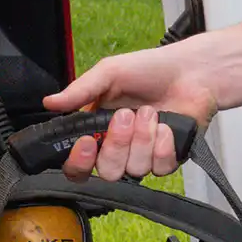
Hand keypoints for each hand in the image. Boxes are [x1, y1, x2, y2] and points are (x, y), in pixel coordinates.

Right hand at [42, 43, 218, 181]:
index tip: (88, 142)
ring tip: (151, 112)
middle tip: (127, 114)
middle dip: (117, 143)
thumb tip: (50, 102)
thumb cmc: (150, 69)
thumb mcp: (110, 73)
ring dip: (143, 139)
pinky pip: (160, 168)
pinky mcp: (168, 159)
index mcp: (97, 130)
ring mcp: (144, 155)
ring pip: (135, 169)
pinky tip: (167, 125)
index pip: (78, 165)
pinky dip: (163, 145)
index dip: (79, 162)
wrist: (192, 71)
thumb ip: (81, 90)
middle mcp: (118, 148)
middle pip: (107, 172)